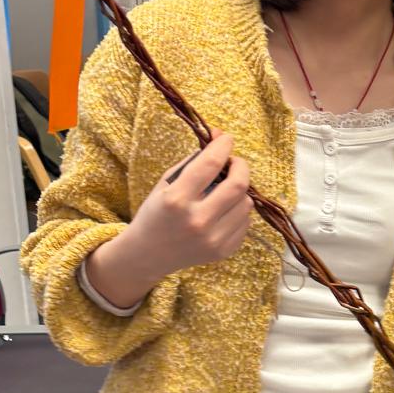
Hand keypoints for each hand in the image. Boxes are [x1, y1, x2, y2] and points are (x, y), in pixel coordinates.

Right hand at [84, 132, 251, 307]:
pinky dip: (237, 211)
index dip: (223, 145)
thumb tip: (219, 137)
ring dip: (239, 191)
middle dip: (240, 166)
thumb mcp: (166, 183)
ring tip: (224, 191)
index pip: (210, 164)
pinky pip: (245, 222)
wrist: (147, 255)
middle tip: (234, 162)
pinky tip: (222, 212)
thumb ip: (194, 161)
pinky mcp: (223, 251)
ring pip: (246, 203)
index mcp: (176, 200)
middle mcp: (197, 221)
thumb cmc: (156, 213)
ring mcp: (213, 240)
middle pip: (238, 184)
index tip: (226, 138)